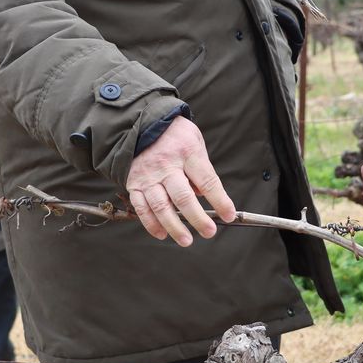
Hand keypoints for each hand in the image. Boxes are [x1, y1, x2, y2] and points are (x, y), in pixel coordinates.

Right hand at [124, 116, 236, 246]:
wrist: (139, 121)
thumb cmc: (174, 133)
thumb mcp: (194, 141)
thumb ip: (200, 168)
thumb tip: (202, 194)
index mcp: (187, 152)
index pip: (207, 180)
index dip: (219, 200)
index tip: (228, 215)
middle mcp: (166, 165)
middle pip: (183, 197)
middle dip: (198, 218)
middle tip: (209, 232)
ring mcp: (148, 175)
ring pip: (161, 206)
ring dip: (175, 226)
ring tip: (186, 240)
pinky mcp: (133, 183)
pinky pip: (142, 207)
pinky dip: (151, 223)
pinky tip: (162, 234)